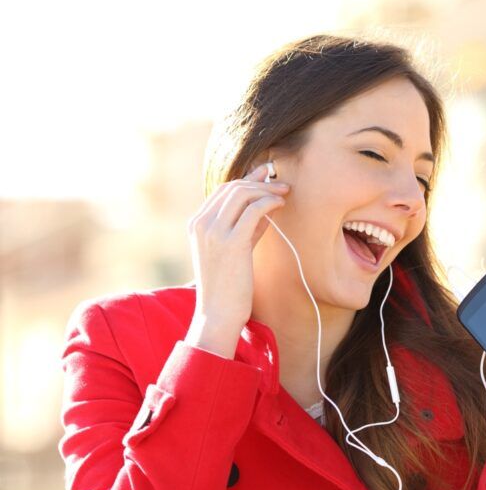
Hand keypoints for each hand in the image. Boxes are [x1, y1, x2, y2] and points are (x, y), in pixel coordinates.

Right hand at [185, 163, 290, 336]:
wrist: (218, 313)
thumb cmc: (229, 284)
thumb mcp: (235, 249)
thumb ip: (247, 227)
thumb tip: (267, 206)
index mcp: (196, 224)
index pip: (223, 190)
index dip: (248, 179)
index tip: (267, 176)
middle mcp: (201, 224)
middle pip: (233, 187)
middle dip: (260, 182)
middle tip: (282, 185)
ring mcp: (213, 231)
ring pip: (242, 194)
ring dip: (267, 190)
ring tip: (285, 193)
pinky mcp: (230, 242)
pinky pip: (253, 210)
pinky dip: (269, 202)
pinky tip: (281, 205)